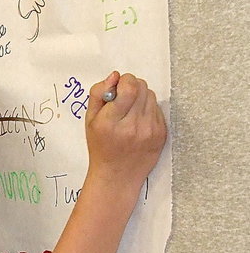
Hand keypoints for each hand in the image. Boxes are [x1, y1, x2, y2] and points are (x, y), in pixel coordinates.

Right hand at [85, 71, 166, 188]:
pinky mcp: (162, 134)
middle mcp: (133, 126)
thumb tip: (114, 76)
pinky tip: (138, 123)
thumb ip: (97, 94)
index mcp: (111, 122)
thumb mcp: (89, 121)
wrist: (117, 176)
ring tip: (130, 112)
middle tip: (123, 99)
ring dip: (140, 97)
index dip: (124, 81)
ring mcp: (150, 131)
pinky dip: (148, 110)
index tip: (117, 87)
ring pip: (151, 96)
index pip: (129, 88)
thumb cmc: (100, 147)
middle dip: (132, 87)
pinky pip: (157, 109)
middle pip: (142, 87)